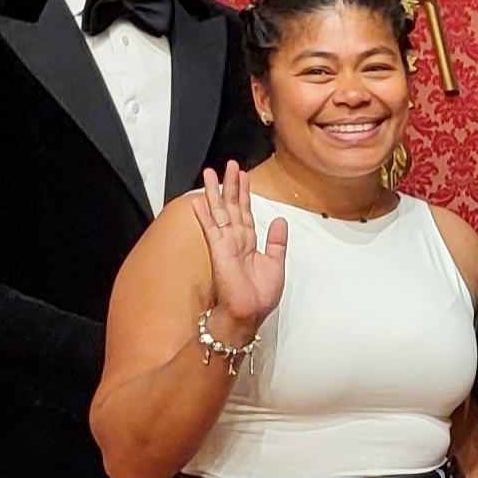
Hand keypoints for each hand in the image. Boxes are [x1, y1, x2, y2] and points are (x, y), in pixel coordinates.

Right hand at [195, 162, 287, 337]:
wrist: (250, 312)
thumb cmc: (260, 295)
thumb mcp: (276, 263)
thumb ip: (277, 241)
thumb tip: (280, 220)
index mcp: (249, 242)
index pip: (246, 212)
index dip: (245, 193)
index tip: (244, 175)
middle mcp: (235, 240)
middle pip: (232, 206)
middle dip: (231, 185)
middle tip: (229, 165)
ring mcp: (225, 243)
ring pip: (220, 212)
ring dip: (215, 192)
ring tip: (210, 173)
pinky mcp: (218, 250)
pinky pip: (210, 228)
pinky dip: (204, 214)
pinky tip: (197, 200)